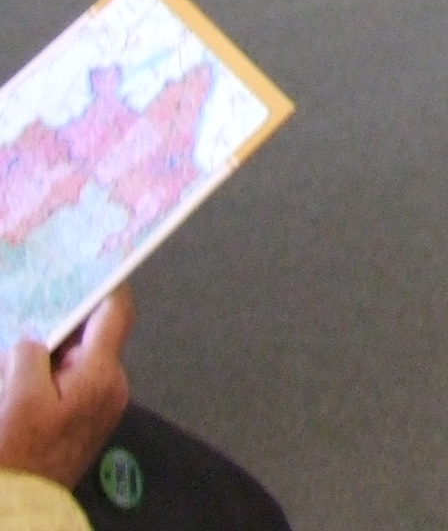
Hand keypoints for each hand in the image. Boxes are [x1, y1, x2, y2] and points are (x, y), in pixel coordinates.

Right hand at [0, 290, 131, 489]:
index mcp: (100, 376)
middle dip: (60, 325)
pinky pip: (68, 383)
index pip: (114, 315)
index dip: (107, 284)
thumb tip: (36, 339)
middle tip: (34, 310)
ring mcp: (99, 405)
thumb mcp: (16, 397)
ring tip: (19, 355)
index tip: (100, 258)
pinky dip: (47, 375)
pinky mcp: (83, 418)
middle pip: (90, 337)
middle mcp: (109, 387)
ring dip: (48, 353)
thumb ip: (29, 356)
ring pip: (75, 360)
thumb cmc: (18, 456)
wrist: (18, 508)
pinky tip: (20, 378)